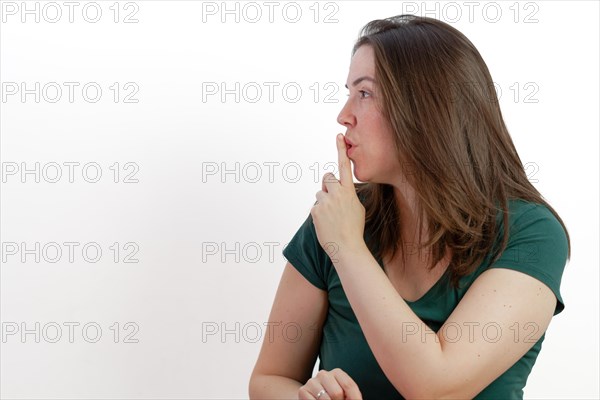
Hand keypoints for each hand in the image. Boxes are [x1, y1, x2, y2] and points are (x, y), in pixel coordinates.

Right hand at [298, 368, 362, 399]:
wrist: (311, 397)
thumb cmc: (331, 397)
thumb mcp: (343, 394)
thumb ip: (351, 396)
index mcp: (337, 373)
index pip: (349, 385)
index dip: (355, 399)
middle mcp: (323, 374)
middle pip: (338, 393)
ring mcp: (312, 382)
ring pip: (326, 399)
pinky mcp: (303, 390)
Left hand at [310, 134, 365, 263]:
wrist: (346, 247)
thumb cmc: (354, 227)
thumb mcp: (357, 207)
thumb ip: (347, 193)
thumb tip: (337, 187)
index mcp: (349, 191)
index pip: (344, 166)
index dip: (340, 149)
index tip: (339, 135)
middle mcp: (336, 193)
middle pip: (327, 178)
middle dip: (328, 185)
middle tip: (333, 200)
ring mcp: (325, 202)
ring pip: (320, 193)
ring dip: (324, 202)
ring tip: (332, 217)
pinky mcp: (315, 211)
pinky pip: (315, 206)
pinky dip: (319, 213)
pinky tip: (326, 224)